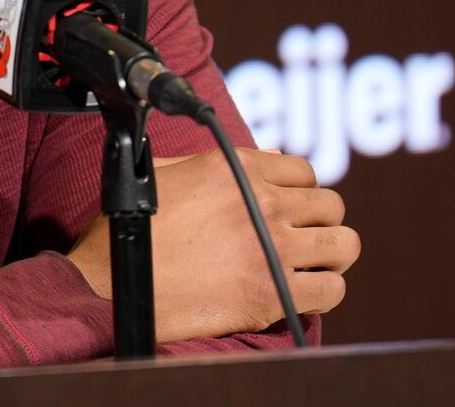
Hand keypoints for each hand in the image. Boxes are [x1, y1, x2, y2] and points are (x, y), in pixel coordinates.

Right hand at [66, 147, 360, 342]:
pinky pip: (331, 290)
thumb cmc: (130, 229)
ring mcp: (271, 248)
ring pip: (344, 245)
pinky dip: (323, 293)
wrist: (110, 283)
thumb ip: (214, 164)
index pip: (303, 169)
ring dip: (331, 256)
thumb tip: (265, 159)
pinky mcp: (272, 294)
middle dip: (319, 222)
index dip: (299, 191)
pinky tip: (301, 295)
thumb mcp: (165, 175)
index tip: (289, 209)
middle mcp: (260, 202)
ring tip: (311, 266)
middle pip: (331, 205)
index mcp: (234, 167)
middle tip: (301, 239)